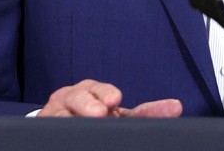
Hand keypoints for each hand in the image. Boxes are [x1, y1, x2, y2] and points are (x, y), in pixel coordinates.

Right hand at [37, 79, 182, 117]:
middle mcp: (78, 96)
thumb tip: (176, 107)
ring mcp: (60, 110)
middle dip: (91, 103)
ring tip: (85, 118)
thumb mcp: (120, 116)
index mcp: (98, 92)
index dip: (108, 94)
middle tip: (101, 111)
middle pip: (82, 96)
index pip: (104, 92)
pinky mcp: (46, 123)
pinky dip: (56, 126)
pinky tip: (62, 131)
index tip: (115, 100)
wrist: (61, 121)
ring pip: (63, 111)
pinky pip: (50, 123)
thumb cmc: (95, 116)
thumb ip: (146, 113)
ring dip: (74, 114)